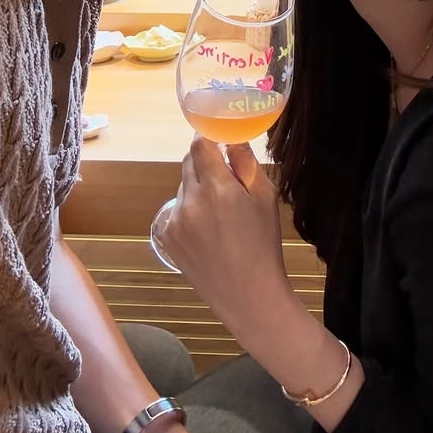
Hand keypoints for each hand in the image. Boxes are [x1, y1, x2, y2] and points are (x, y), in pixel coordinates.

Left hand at [162, 137, 289, 338]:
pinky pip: (176, 211)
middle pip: (189, 163)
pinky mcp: (167, 238)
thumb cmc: (263, 244)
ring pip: (183, 188)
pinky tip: (208, 232)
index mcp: (217, 189)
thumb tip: (232, 137)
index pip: (200, 145)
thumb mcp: (265, 198)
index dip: (209, 138)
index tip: (219, 141)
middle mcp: (190, 201)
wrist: (248, 295)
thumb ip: (245, 163)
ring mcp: (175, 221)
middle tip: (226, 180)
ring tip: (220, 215)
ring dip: (197, 189)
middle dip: (205, 164)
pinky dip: (189, 212)